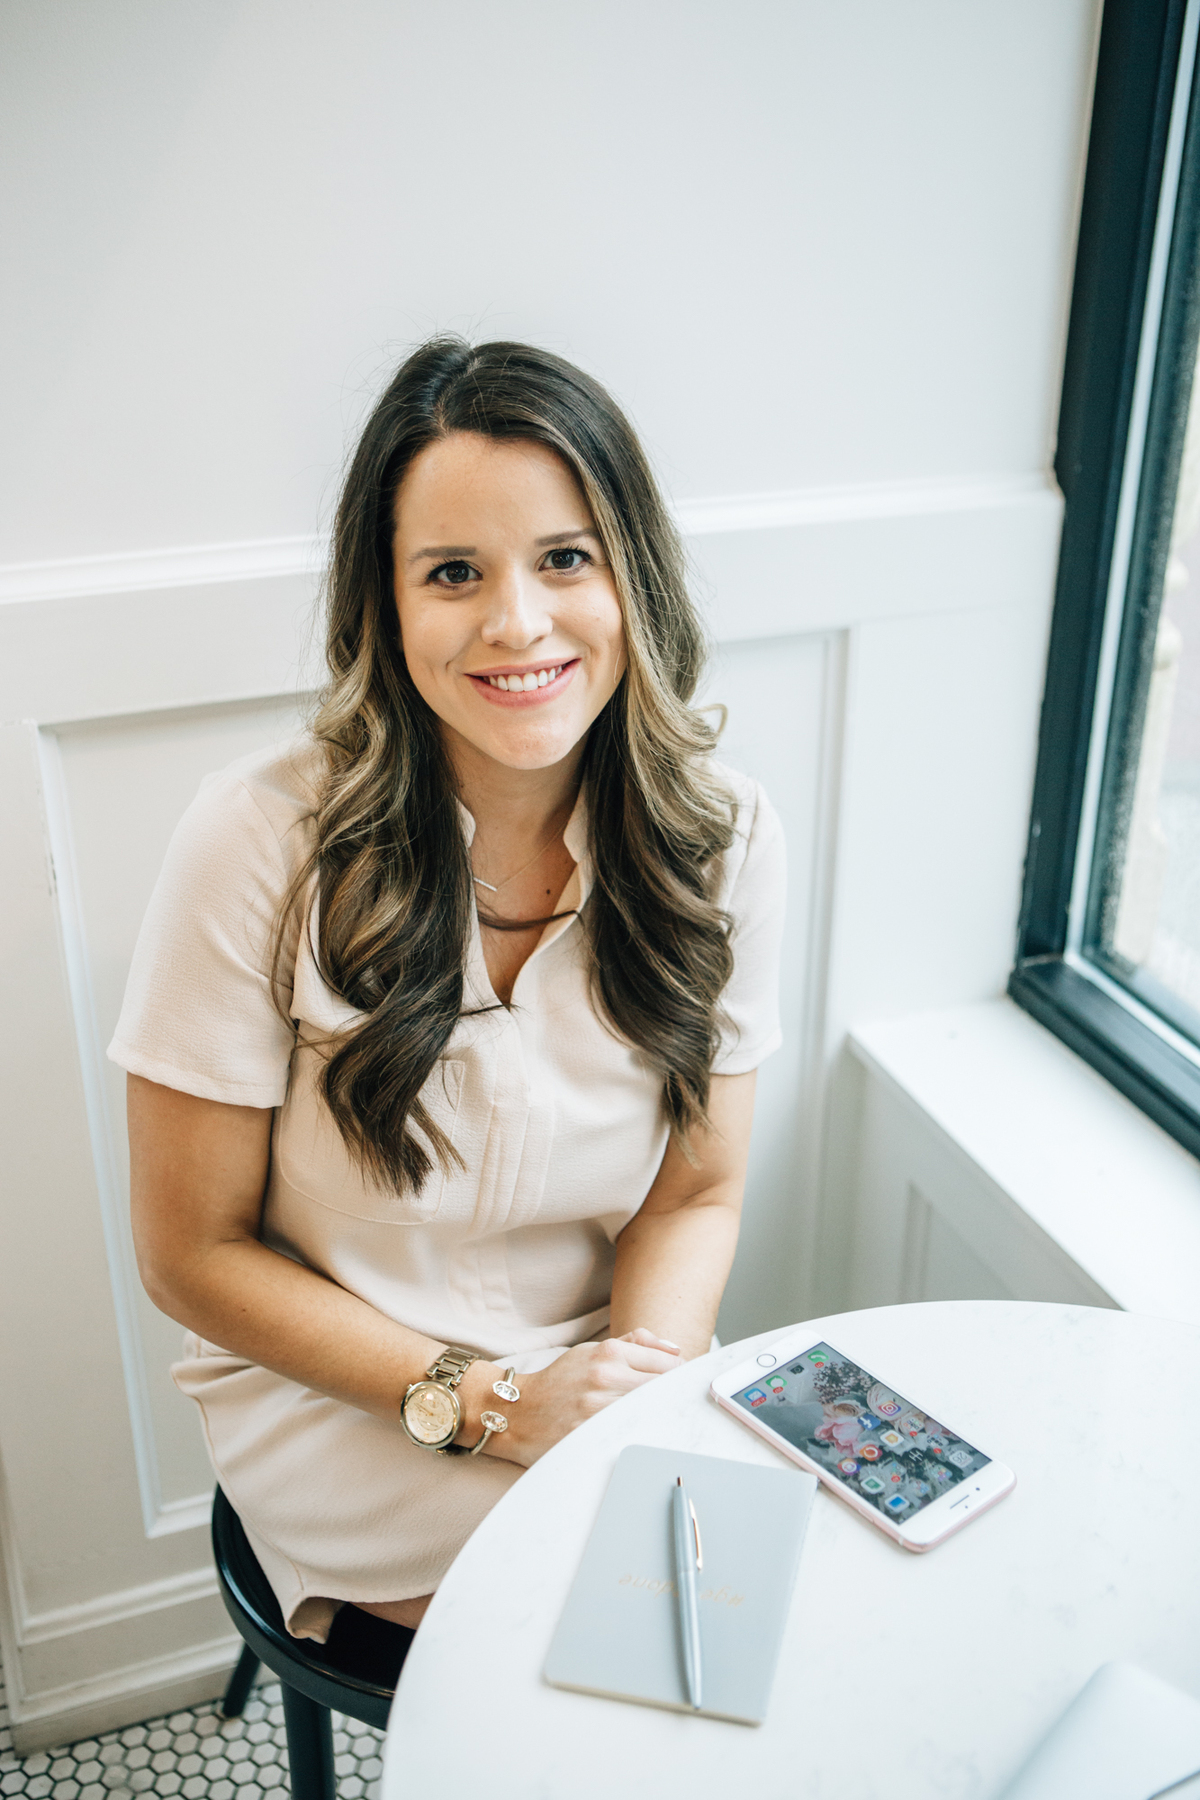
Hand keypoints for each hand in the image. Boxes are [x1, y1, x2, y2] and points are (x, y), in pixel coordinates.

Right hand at [464, 1328, 681, 1468]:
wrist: (516, 1412)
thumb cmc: (559, 1382)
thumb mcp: (592, 1351)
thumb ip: (636, 1343)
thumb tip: (675, 1350)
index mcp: (608, 1353)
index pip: (668, 1365)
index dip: (681, 1379)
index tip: (681, 1387)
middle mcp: (605, 1377)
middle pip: (664, 1390)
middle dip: (674, 1399)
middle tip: (675, 1407)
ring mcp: (598, 1409)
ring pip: (650, 1413)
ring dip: (658, 1418)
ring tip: (655, 1421)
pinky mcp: (590, 1436)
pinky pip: (630, 1434)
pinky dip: (639, 1434)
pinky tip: (637, 1435)